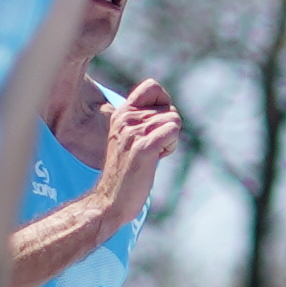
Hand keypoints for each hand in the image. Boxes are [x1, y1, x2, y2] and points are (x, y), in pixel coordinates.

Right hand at [96, 78, 182, 219]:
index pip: (153, 86)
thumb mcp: (131, 138)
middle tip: (150, 149)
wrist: (110, 200)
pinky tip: (156, 158)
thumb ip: (144, 120)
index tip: (156, 127)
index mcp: (122, 112)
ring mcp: (133, 132)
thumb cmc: (127, 171)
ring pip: (174, 119)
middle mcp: (126, 118)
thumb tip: (170, 110)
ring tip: (151, 155)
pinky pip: (173, 131)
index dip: (164, 105)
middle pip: (169, 109)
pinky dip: (171, 146)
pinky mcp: (143, 147)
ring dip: (170, 141)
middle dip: (168, 130)